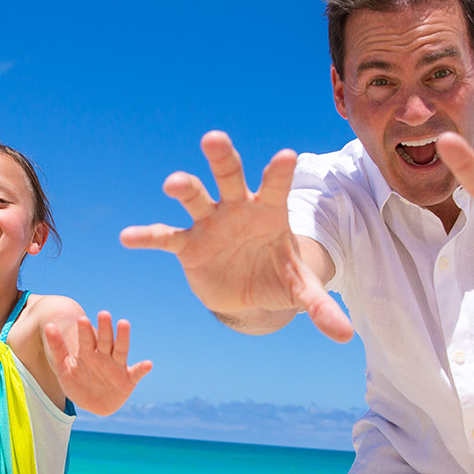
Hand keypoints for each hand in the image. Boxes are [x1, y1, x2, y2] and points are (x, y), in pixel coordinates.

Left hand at [43, 311, 152, 415]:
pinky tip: (148, 364)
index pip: (87, 340)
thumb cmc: (77, 383)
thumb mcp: (63, 367)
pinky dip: (142, 369)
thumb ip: (57, 348)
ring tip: (124, 323)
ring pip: (121, 350)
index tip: (81, 320)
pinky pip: (136, 373)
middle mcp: (105, 356)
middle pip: (105, 340)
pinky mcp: (128, 379)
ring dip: (123, 337)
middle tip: (103, 314)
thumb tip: (48, 325)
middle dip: (104, 328)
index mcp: (89, 352)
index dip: (85, 331)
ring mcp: (117, 366)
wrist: (93, 403)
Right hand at [120, 131, 351, 341]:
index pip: (275, 187)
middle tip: (213, 138)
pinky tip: (128, 237)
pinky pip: (166, 236)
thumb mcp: (298, 290)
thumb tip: (346, 336)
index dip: (279, 173)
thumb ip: (318, 306)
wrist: (247, 293)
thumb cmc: (277, 277)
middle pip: (228, 176)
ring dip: (184, 188)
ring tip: (173, 183)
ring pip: (195, 197)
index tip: (287, 156)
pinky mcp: (187, 244)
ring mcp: (209, 223)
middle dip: (221, 158)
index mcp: (269, 211)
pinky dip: (147, 236)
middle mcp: (236, 208)